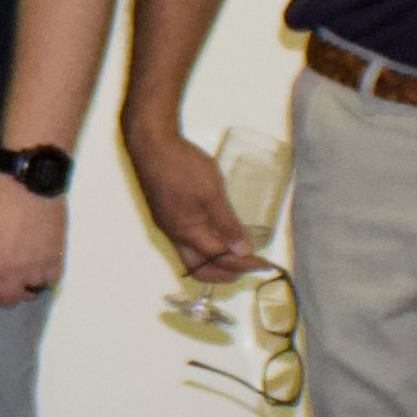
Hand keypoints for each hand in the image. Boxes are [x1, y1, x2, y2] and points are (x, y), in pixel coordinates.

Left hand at [0, 173, 66, 309]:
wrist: (30, 181)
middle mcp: (16, 271)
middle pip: (9, 301)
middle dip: (1, 293)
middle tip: (0, 276)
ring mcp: (39, 265)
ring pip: (31, 294)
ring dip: (23, 287)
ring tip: (19, 270)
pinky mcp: (58, 256)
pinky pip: (52, 282)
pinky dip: (43, 279)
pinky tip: (36, 267)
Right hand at [125, 123, 256, 279]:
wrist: (150, 144)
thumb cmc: (182, 166)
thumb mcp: (212, 193)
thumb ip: (227, 223)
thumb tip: (243, 251)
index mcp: (186, 233)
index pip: (219, 261)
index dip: (244, 265)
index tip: (266, 264)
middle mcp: (174, 236)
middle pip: (201, 270)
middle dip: (227, 273)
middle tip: (251, 264)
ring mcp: (168, 226)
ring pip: (194, 257)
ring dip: (217, 261)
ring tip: (239, 251)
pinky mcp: (166, 215)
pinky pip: (188, 243)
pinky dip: (207, 247)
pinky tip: (219, 233)